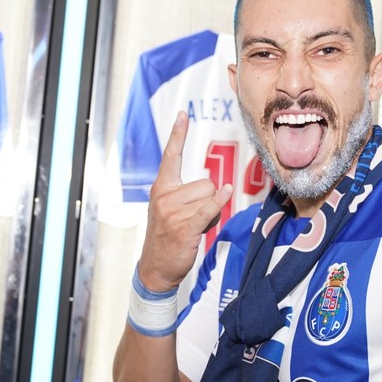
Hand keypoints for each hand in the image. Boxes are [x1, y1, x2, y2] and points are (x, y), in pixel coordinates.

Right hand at [138, 112, 232, 292]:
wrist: (155, 268)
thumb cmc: (167, 237)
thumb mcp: (168, 210)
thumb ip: (183, 194)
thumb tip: (215, 186)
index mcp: (161, 188)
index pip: (171, 156)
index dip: (177, 134)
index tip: (182, 114)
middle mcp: (165, 196)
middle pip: (206, 182)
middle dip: (208, 200)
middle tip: (193, 219)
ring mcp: (173, 212)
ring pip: (211, 197)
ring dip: (211, 212)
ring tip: (194, 227)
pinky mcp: (184, 227)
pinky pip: (208, 207)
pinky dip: (219, 202)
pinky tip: (226, 192)